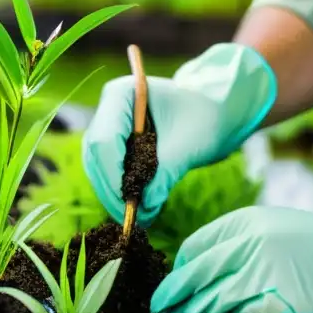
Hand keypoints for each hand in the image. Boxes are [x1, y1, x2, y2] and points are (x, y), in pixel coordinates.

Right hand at [81, 43, 275, 226]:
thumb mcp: (188, 146)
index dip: (112, 174)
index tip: (128, 201)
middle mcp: (109, 106)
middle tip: (128, 218)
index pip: (104, 139)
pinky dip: (119, 187)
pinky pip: (107, 166)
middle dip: (110, 188)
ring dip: (112, 192)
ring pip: (96, 162)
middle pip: (96, 153)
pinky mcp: (115, 138)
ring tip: (132, 217)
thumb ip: (164, 175)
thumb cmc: (206, 118)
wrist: (216, 110)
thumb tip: (144, 207)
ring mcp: (110, 122)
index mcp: (122, 94)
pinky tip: (135, 206)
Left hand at [151, 188, 312, 312]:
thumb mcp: (278, 229)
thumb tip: (201, 274)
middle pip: (195, 277)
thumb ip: (240, 245)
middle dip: (173, 300)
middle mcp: (249, 243)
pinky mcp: (279, 301)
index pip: (193, 249)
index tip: (169, 290)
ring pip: (211, 302)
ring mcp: (263, 272)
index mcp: (246, 222)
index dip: (177, 274)